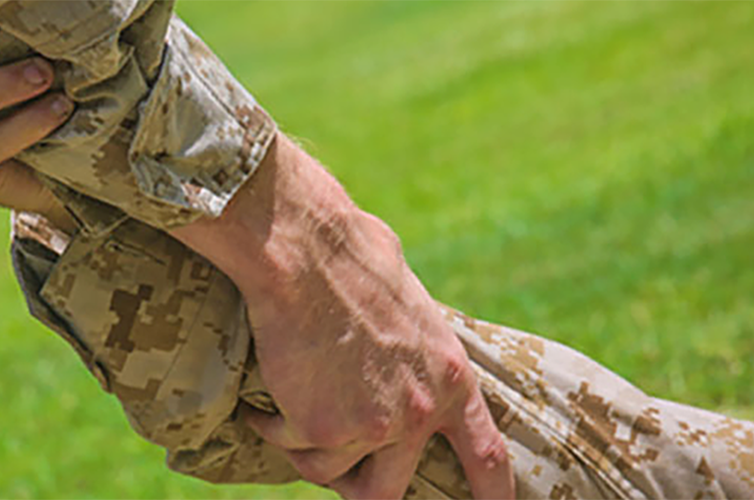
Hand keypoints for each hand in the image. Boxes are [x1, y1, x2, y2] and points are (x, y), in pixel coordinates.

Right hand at [173, 138, 514, 499]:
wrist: (307, 254)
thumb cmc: (353, 259)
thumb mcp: (411, 304)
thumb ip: (415, 346)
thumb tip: (401, 343)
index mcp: (450, 378)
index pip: (486, 456)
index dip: (490, 494)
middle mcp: (417, 413)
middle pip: (388, 492)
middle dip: (358, 489)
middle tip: (336, 471)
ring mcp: (369, 426)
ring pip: (327, 470)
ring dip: (303, 446)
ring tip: (284, 413)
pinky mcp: (319, 428)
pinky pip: (288, 444)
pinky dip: (270, 425)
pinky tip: (263, 400)